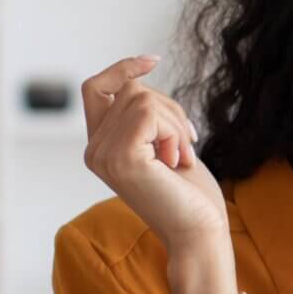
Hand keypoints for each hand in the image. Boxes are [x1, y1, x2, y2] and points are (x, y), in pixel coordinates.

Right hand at [81, 55, 226, 252]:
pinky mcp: (121, 157)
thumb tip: (138, 80)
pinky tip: (177, 161)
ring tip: (180, 159)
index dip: (122, 68)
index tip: (153, 61)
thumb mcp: (165, 144)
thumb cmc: (190, 194)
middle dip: (170, 110)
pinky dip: (174, 131)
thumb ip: (146, 117)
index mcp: (100, 147)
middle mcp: (93, 150)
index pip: (95, 88)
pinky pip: (149, 113)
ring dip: (176, 124)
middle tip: (184, 148)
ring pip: (143, 99)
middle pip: (130, 90)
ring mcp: (102, 154)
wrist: (199, 232)